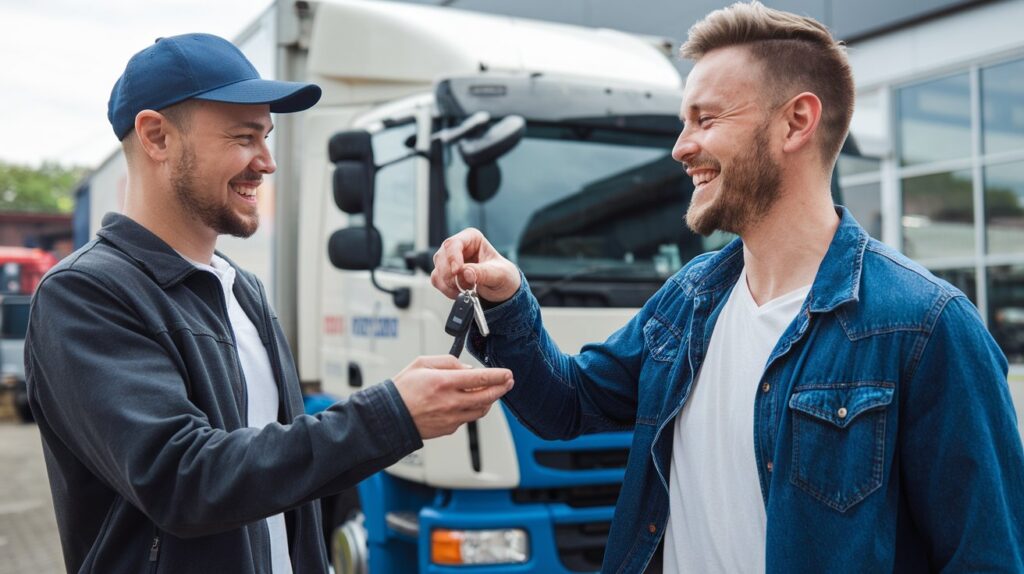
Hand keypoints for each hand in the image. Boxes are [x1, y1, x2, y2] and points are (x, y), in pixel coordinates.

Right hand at [392, 355, 513, 439]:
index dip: (498, 375)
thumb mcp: (422, 363)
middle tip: (508, 382)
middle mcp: (450, 402)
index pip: (481, 378)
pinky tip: (471, 402)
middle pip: (487, 397)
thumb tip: (467, 368)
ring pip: (481, 410)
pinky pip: (468, 418)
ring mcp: (451, 418)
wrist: (390, 417)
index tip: (507, 373)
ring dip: (490, 400)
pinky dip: (473, 409)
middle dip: (502, 388)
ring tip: (491, 392)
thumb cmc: (402, 390)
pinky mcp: (449, 428)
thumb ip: (448, 362)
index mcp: (444, 383)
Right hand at [431, 228, 520, 303]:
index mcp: (472, 238)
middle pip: (442, 257)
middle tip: (465, 286)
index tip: (457, 272)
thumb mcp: (499, 274)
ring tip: (467, 289)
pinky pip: (437, 281)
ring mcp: (449, 260)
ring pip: (438, 270)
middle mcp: (458, 247)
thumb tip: (466, 273)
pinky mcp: (444, 274)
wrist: (501, 290)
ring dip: (449, 284)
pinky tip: (459, 292)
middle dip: (451, 275)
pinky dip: (446, 289)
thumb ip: (483, 272)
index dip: (453, 258)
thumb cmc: (502, 275)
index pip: (454, 243)